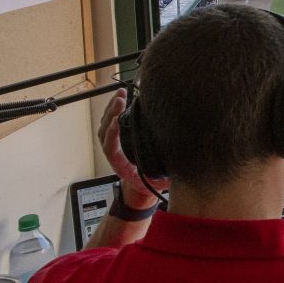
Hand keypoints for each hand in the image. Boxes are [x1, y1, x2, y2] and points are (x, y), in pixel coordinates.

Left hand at [98, 89, 168, 208]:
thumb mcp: (160, 181)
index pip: (111, 149)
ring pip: (106, 127)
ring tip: (121, 93)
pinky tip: (124, 98)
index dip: (112, 134)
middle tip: (121, 98)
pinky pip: (111, 124)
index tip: (118, 120)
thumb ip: (166, 173)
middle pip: (105, 133)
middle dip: (111, 114)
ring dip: (111, 109)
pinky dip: (115, 110)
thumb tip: (178, 160)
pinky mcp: (120, 139)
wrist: (143, 190)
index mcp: (123, 166)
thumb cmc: (152, 184)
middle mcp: (116, 154)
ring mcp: (116, 146)